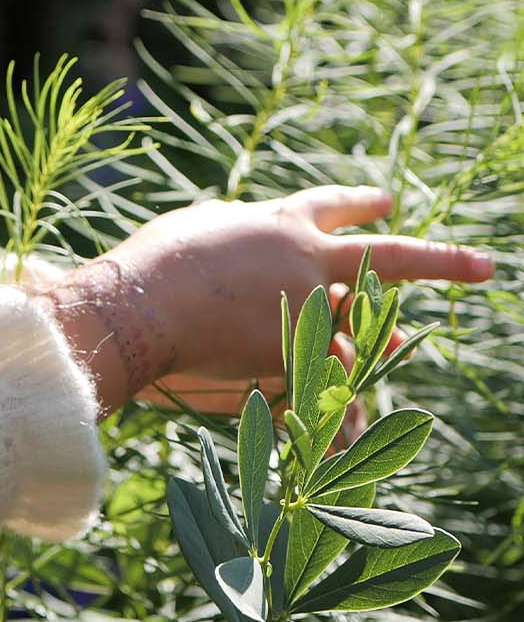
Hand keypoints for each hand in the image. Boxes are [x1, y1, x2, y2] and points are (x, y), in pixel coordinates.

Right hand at [40, 186, 493, 417]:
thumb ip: (240, 232)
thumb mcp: (202, 229)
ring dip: (373, 341)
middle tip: (482, 264)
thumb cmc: (155, 264)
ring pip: (358, 329)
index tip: (387, 201)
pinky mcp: (297, 355)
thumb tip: (255, 238)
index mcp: (282, 223)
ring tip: (391, 345)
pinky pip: (324, 381)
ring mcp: (309, 309)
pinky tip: (349, 420)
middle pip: (389, 258)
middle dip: (441, 260)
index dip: (360, 203)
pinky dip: (331, 401)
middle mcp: (308, 260)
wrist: (139, 308)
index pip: (332, 205)